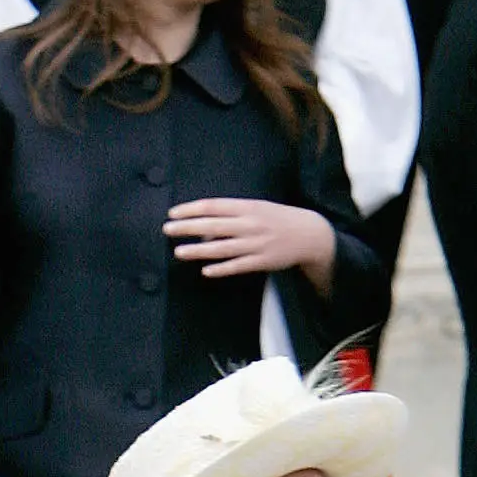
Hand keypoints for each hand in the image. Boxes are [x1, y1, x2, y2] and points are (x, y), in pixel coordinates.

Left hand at [165, 199, 334, 292]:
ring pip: (222, 248)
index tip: (173, 213)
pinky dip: (221, 269)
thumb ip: (231, 216)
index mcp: (247, 207)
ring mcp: (255, 244)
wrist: (309, 233)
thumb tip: (204, 227)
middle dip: (188, 227)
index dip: (192, 209)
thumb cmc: (277, 219)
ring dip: (199, 250)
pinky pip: (237, 266)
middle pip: (213, 225)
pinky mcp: (262, 262)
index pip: (214, 206)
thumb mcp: (256, 209)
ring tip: (179, 252)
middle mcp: (250, 224)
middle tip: (166, 229)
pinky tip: (205, 271)